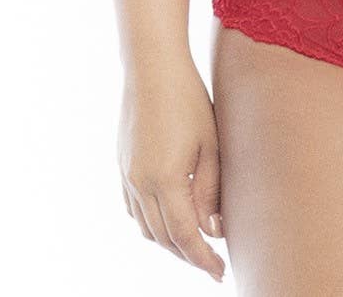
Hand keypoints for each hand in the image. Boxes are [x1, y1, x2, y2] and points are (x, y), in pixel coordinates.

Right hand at [117, 56, 226, 282]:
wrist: (152, 68)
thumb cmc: (189, 100)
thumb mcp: (211, 144)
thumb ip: (211, 190)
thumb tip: (214, 230)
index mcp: (166, 181)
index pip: (186, 237)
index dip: (203, 259)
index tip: (220, 273)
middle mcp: (141, 185)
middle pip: (164, 239)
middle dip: (188, 256)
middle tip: (212, 263)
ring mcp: (127, 177)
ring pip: (146, 228)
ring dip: (169, 242)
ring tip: (194, 245)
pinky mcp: (122, 167)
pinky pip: (134, 210)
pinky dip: (151, 224)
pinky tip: (168, 220)